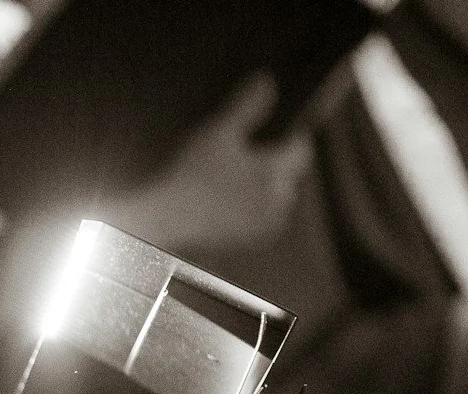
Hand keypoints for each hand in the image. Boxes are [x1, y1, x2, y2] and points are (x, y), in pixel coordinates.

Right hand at [108, 74, 311, 254]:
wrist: (166, 219)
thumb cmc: (190, 175)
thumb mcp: (219, 132)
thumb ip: (247, 106)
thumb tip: (268, 81)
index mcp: (276, 168)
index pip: (301, 148)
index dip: (288, 138)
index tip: (270, 137)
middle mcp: (279, 196)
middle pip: (289, 172)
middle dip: (273, 164)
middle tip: (240, 161)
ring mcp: (267, 220)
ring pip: (278, 196)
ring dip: (264, 187)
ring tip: (231, 183)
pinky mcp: (253, 237)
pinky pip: (263, 217)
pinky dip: (252, 209)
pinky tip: (228, 203)